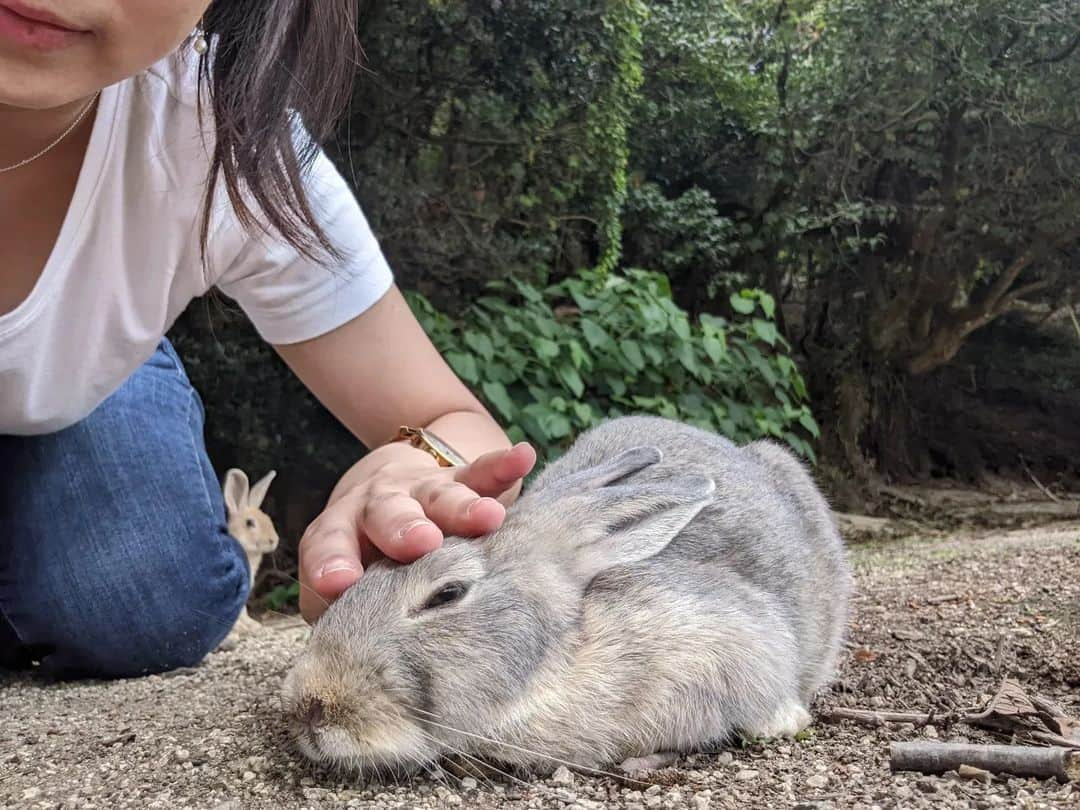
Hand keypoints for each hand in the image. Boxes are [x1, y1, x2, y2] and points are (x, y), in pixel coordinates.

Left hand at [298, 441, 535, 621]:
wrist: (386, 486)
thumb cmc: (364, 553)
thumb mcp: (346, 579)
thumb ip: (346, 613)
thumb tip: (353, 663)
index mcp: (340, 531)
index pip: (329, 545)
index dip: (333, 562)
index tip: (340, 582)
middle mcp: (378, 506)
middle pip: (387, 514)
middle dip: (404, 528)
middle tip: (421, 543)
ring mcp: (421, 492)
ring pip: (440, 497)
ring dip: (463, 508)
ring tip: (489, 518)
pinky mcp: (459, 479)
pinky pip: (482, 473)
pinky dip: (502, 466)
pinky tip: (523, 458)